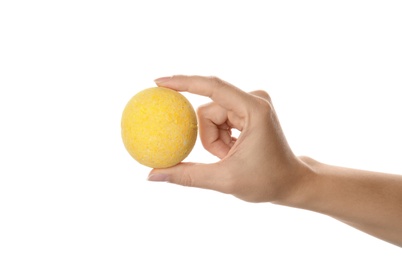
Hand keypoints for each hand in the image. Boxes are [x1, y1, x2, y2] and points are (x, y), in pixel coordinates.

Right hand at [148, 75, 309, 202]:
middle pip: (208, 110)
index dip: (183, 82)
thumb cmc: (266, 181)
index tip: (157, 83)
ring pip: (211, 117)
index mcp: (253, 109)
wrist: (290, 182)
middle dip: (209, 139)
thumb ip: (187, 175)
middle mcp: (254, 99)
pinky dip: (219, 139)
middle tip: (223, 157)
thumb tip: (152, 175)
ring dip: (214, 141)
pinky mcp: (247, 108)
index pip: (212, 87)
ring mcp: (251, 102)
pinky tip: (234, 150)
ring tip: (232, 156)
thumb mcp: (224, 180)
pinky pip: (218, 119)